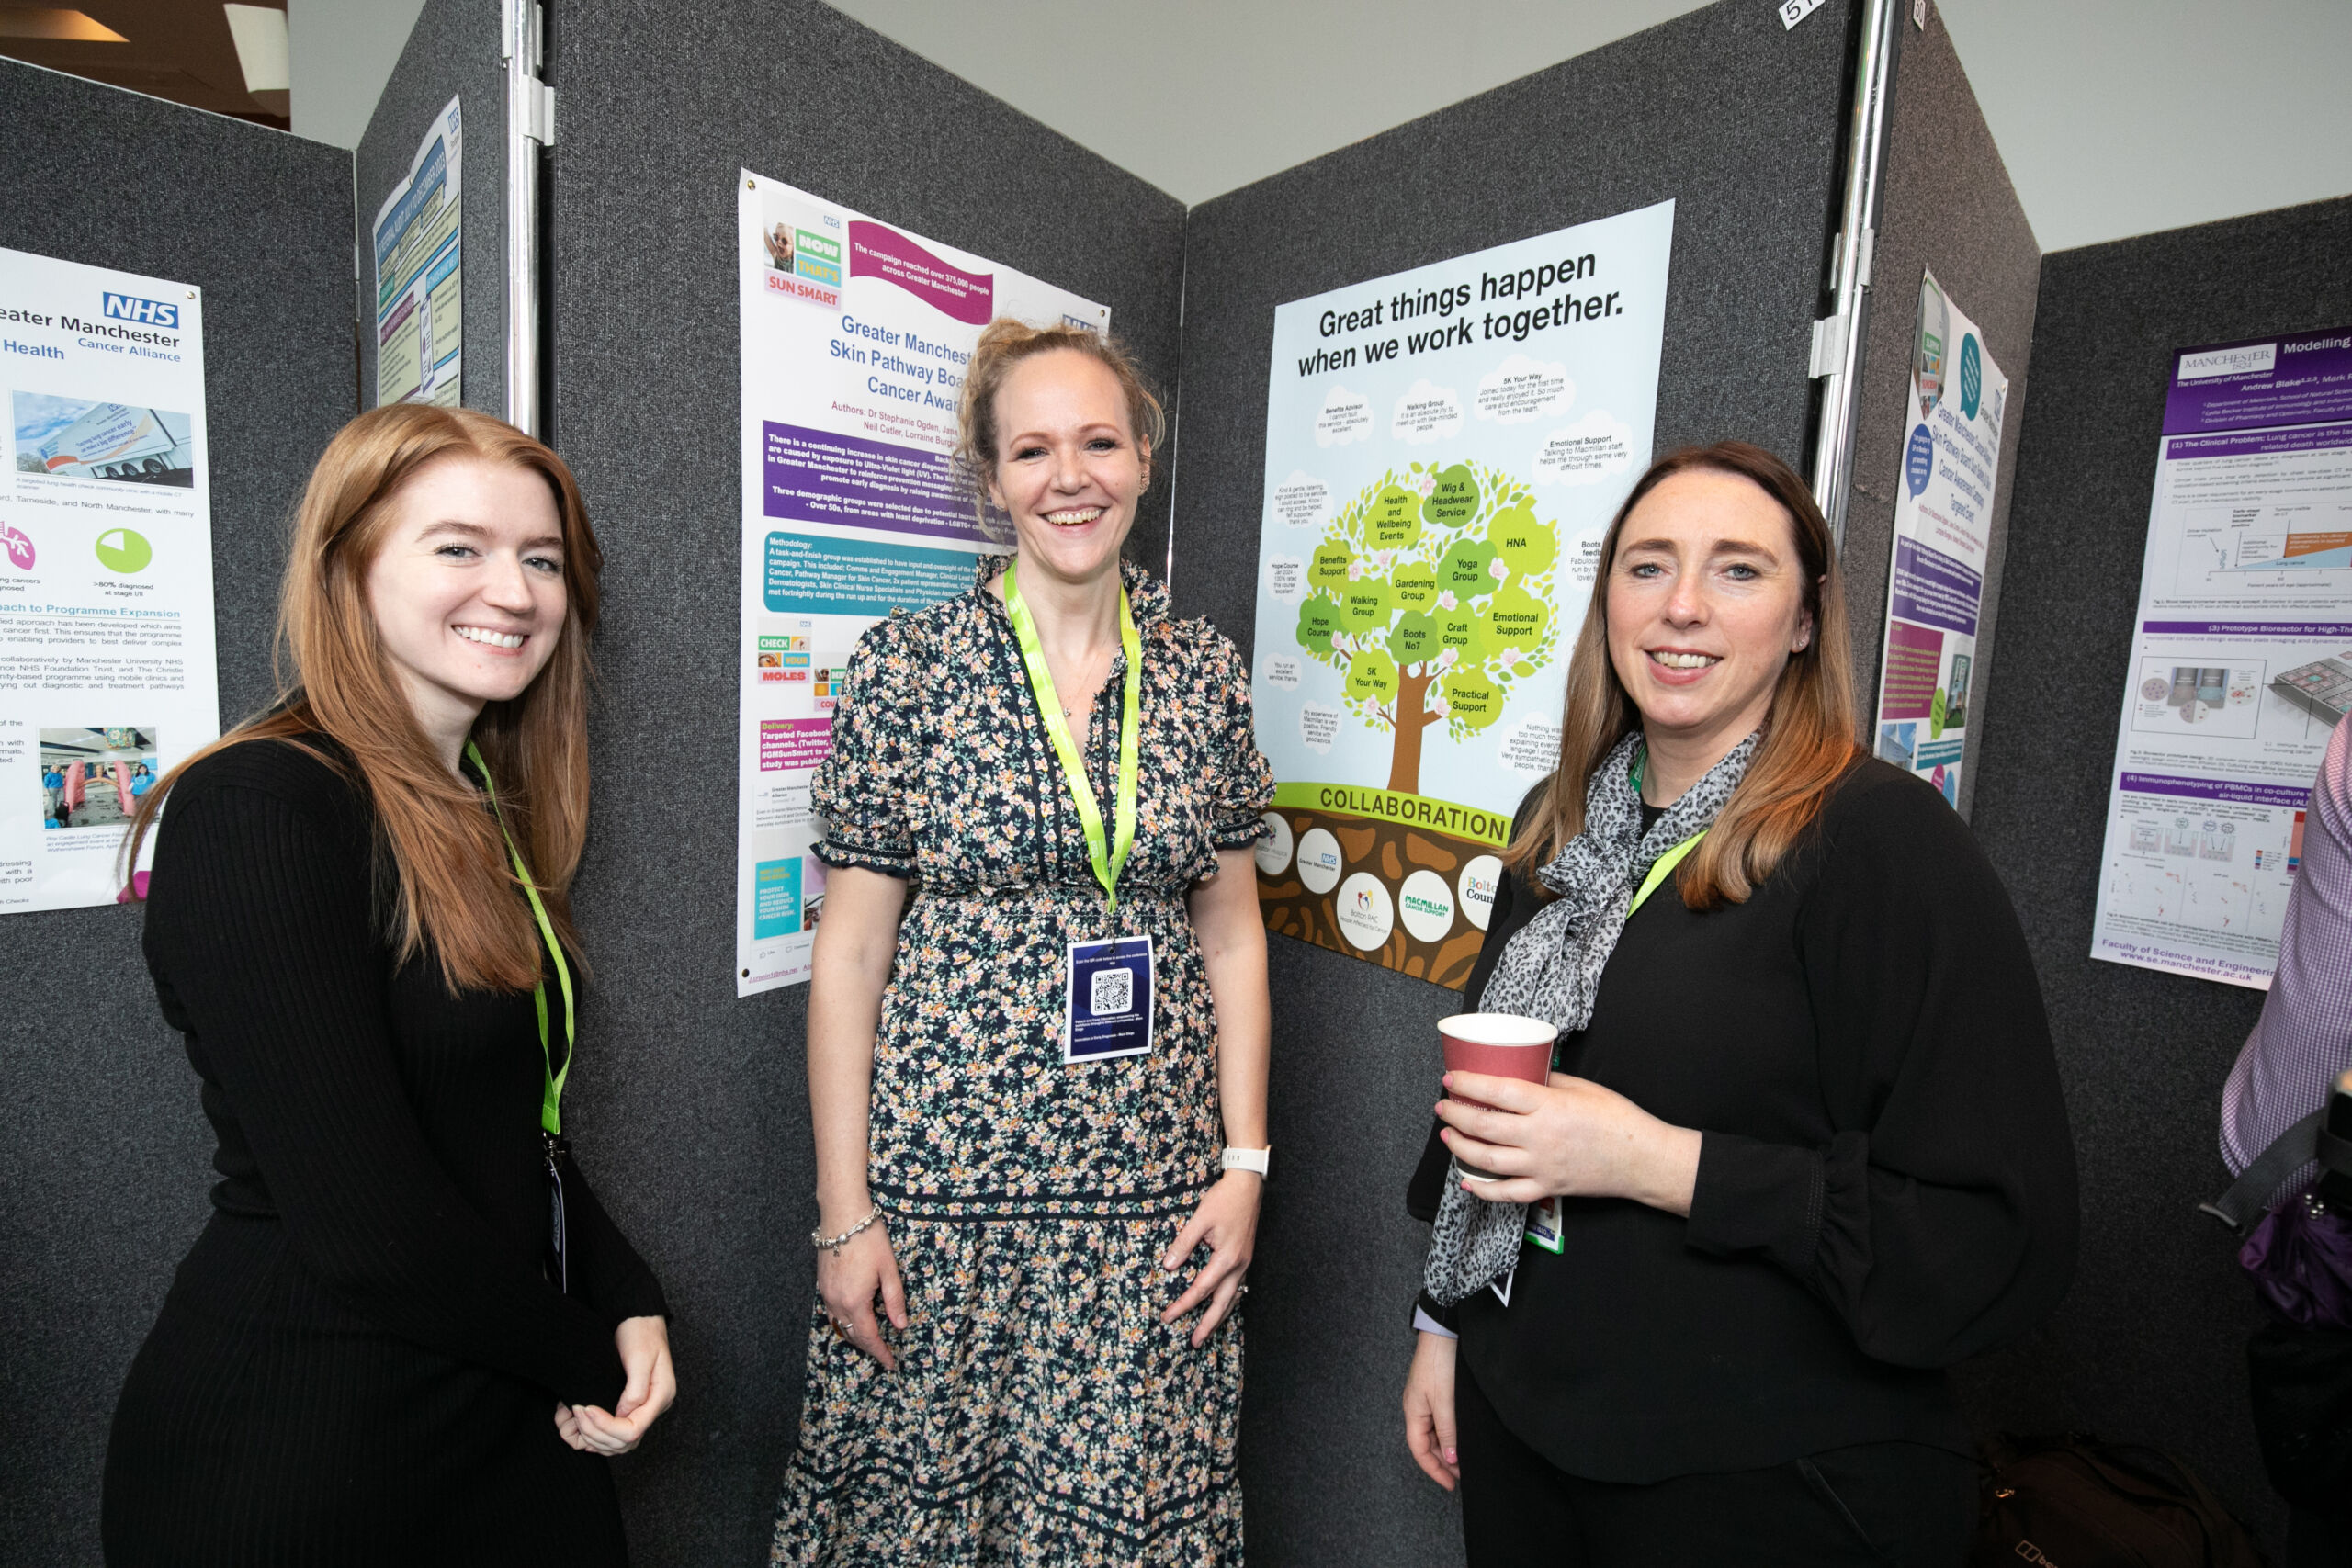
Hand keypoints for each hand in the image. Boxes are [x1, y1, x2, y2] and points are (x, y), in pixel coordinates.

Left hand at [555, 1315, 675, 1455]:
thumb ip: (634, 1390)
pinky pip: (613, 1436)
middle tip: (576, 1410)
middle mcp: (653, 1408)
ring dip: (593, 1438)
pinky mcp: (629, 1408)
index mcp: (661, 1396)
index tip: (586, 1408)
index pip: (633, 1430)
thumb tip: (623, 1416)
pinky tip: (579, 1426)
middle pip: (625, 1443)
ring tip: (575, 1417)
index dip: (606, 1425)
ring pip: (617, 1444)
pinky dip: (594, 1436)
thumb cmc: (640, 1333)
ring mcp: (642, 1410)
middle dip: (596, 1433)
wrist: (637, 1318)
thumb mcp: (639, 1357)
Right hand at [818, 1216, 906, 1370]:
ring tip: (871, 1340)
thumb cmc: (868, 1238)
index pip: (869, 1336)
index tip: (891, 1363)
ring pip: (839, 1325)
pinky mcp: (822, 1284)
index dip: (880, 1352)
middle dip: (868, 1347)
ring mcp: (826, 1293)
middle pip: (852, 1335)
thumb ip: (895, 1300)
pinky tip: (853, 1318)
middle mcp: (836, 1302)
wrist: (842, 1214)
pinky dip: (842, 1322)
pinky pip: (831, 1312)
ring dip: (854, 1336)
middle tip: (884, 1354)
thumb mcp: (889, 1269)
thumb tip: (901, 1325)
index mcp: (855, 1301)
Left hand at [1160, 1170, 1260, 1346]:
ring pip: (1233, 1298)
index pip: (1201, 1290)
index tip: (1168, 1316)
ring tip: (1208, 1331)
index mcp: (1227, 1258)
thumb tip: (1169, 1266)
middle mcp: (1239, 1265)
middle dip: (1208, 1325)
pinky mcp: (1246, 1257)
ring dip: (1220, 1316)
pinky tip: (1223, 1304)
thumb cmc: (1224, 1199)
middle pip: (1222, 1303)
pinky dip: (1229, 1300)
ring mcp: (1245, 1262)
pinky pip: (1237, 1286)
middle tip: (1195, 1343)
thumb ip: (1184, 1244)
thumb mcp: (1199, 1219)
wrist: (1248, 1185)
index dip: (1183, 1305)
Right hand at [1402, 1330, 1459, 1489]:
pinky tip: (1461, 1438)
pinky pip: (1440, 1421)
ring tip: (1465, 1460)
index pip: (1419, 1450)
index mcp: (1413, 1412)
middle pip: (1426, 1444)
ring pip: (1434, 1433)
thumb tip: (1449, 1459)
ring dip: (1447, 1448)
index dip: (1434, 1470)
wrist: (1443, 1331)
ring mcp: (1426, 1400)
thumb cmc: (1438, 1363)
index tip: (1450, 1485)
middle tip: (1463, 1475)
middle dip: (1443, 1462)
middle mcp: (1416, 1409)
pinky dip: (1450, 1434)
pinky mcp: (1436, 1392)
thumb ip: (1447, 1431)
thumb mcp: (1444, 1401)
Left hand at [1436, 1070, 1701, 1215]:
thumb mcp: (1583, 1087)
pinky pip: (1507, 1193)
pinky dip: (1483, 1190)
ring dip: (1460, 1147)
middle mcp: (1540, 1136)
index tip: (1451, 1078)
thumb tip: (1522, 1074)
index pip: (1497, 1091)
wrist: (1642, 1159)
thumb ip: (1548, 1082)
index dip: (1468, 1084)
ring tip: (1448, 1135)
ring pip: (1487, 1160)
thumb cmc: (1619, 1120)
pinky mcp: (1547, 1187)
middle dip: (1455, 1114)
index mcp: (1549, 1105)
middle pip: (1484, 1125)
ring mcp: (1541, 1165)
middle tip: (1443, 1106)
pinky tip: (1467, 1181)